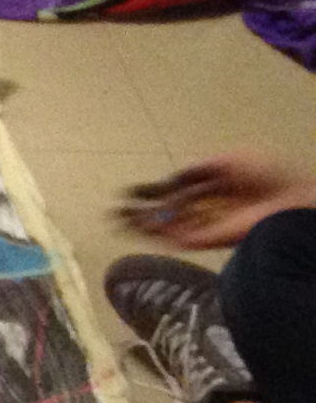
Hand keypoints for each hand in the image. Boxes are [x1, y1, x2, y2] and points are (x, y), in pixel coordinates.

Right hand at [120, 154, 315, 248]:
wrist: (287, 202)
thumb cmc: (267, 175)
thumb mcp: (230, 160)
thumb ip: (200, 168)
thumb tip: (174, 177)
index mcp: (217, 189)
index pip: (180, 191)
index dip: (156, 190)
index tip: (132, 190)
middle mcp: (208, 209)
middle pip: (168, 211)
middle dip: (142, 210)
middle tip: (116, 209)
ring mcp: (205, 226)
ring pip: (165, 227)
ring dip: (140, 223)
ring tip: (115, 219)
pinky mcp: (203, 241)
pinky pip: (172, 237)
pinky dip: (153, 232)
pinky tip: (135, 226)